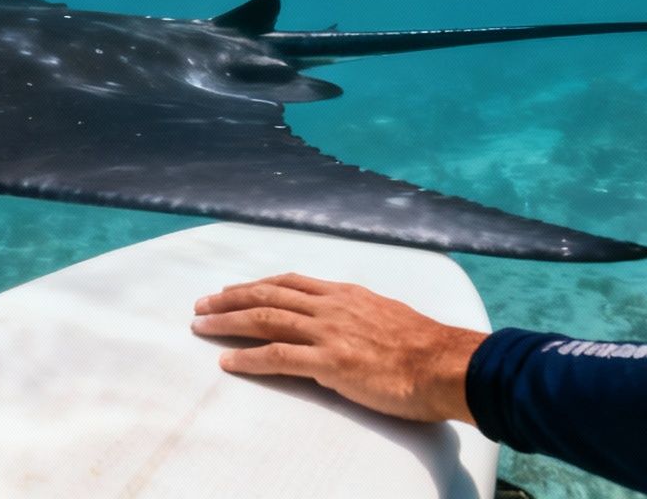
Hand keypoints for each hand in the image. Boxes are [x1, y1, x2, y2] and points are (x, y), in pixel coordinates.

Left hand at [191, 272, 485, 423]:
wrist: (445, 363)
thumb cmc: (424, 347)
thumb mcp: (387, 315)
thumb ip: (359, 314)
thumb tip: (346, 323)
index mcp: (345, 294)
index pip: (290, 282)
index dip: (257, 285)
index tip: (234, 289)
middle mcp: (331, 306)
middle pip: (268, 294)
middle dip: (230, 298)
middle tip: (202, 305)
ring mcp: (328, 332)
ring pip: (264, 319)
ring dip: (227, 322)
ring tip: (201, 326)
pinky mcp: (330, 362)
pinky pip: (277, 356)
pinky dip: (248, 357)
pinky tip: (227, 361)